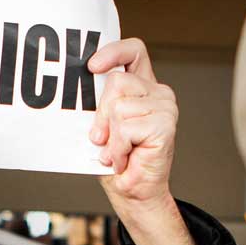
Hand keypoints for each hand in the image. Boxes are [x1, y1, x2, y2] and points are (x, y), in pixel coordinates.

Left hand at [87, 38, 200, 244]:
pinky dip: (118, 148)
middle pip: (116, 82)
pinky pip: (126, 128)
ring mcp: (165, 107)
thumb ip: (99, 103)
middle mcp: (158, 92)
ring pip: (118, 107)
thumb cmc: (116, 159)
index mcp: (143, 87)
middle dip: (101, 113)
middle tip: (103, 139)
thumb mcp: (101, 124)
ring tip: (117, 152)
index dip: (113, 51)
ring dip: (110, 137)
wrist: (133, 193)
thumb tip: (80, 86)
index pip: (134, 51)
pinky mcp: (165, 124)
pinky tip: (125, 158)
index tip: (92, 67)